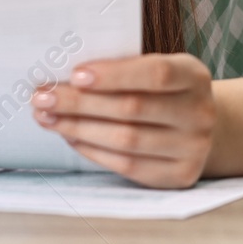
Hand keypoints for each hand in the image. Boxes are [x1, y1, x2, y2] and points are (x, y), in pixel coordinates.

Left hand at [33, 54, 216, 187]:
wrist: (199, 124)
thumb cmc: (166, 90)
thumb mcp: (157, 67)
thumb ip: (124, 69)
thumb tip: (67, 76)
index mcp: (194, 76)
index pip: (155, 74)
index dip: (114, 75)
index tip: (75, 74)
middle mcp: (199, 113)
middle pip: (132, 109)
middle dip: (80, 103)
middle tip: (43, 97)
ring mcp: (192, 148)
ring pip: (126, 140)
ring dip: (79, 128)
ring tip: (48, 118)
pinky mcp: (178, 176)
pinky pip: (127, 165)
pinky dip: (93, 150)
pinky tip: (71, 137)